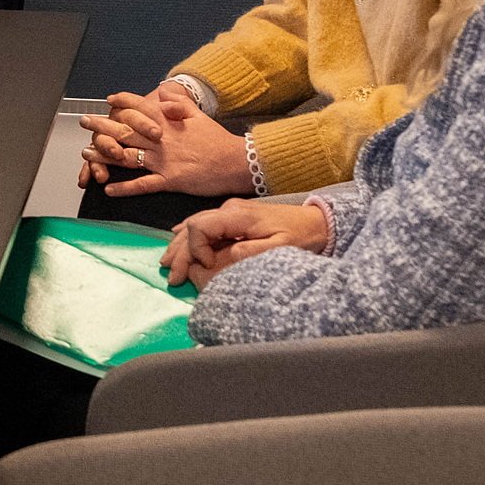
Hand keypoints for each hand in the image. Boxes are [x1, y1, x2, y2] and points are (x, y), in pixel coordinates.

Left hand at [77, 88, 251, 197]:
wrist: (236, 162)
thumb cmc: (218, 140)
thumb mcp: (199, 115)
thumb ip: (179, 103)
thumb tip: (164, 89)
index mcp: (169, 123)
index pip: (142, 108)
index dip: (124, 102)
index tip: (109, 100)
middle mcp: (162, 139)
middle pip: (126, 131)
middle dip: (103, 126)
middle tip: (85, 122)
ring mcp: (164, 160)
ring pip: (128, 156)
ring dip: (105, 155)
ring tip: (86, 154)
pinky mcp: (170, 180)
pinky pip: (142, 185)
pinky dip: (124, 188)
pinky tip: (108, 189)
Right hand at [163, 199, 331, 287]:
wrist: (317, 221)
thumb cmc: (300, 235)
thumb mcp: (280, 247)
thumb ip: (249, 251)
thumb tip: (221, 256)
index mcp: (238, 216)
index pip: (201, 228)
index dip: (197, 249)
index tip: (207, 266)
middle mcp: (229, 209)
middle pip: (193, 227)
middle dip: (180, 252)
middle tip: (171, 275)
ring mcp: (230, 210)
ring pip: (194, 224)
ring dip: (180, 244)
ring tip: (167, 263)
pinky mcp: (234, 214)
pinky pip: (203, 221)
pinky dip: (187, 232)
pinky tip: (176, 238)